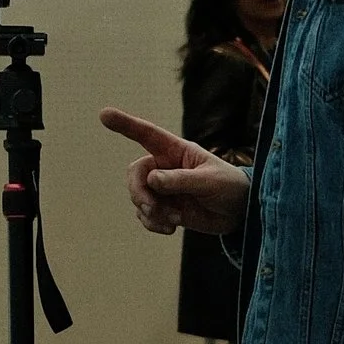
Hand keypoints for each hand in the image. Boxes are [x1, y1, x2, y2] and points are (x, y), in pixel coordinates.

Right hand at [98, 108, 250, 237]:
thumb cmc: (229, 187)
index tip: (104, 115)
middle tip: (151, 208)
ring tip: (174, 220)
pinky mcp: (165, 208)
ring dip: (150, 212)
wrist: (239, 212)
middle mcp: (165, 167)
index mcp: (176, 151)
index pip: (147, 135)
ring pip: (138, 197)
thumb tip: (152, 180)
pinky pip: (145, 216)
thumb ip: (180, 180)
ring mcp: (163, 189)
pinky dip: (153, 224)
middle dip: (138, 192)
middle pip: (135, 174)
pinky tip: (171, 229)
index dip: (125, 125)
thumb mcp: (209, 181)